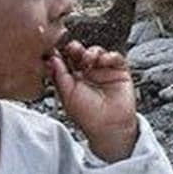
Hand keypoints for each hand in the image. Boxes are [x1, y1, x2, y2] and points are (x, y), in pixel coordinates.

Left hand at [47, 41, 138, 162]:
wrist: (109, 125)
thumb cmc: (87, 115)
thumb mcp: (67, 95)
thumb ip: (59, 75)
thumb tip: (52, 59)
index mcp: (72, 79)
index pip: (66, 61)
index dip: (62, 54)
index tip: (57, 49)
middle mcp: (87, 74)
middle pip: (81, 53)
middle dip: (76, 49)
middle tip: (73, 48)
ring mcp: (103, 72)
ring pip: (97, 52)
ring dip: (92, 52)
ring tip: (89, 59)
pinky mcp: (120, 71)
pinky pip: (116, 57)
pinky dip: (110, 55)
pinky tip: (104, 61)